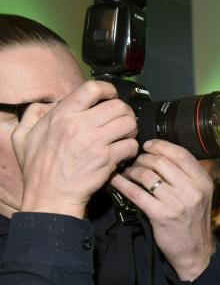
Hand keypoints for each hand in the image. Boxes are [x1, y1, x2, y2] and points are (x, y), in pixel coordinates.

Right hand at [14, 81, 137, 218]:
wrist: (49, 195)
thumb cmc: (37, 169)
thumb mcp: (23, 136)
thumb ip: (34, 115)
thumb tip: (47, 105)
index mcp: (62, 115)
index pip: (93, 88)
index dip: (109, 90)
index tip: (112, 96)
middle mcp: (79, 124)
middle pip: (118, 106)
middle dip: (124, 112)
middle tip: (122, 121)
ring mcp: (95, 142)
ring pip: (128, 123)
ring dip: (131, 129)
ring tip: (124, 136)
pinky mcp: (107, 158)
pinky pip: (130, 145)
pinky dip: (131, 148)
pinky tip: (124, 153)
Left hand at [110, 140, 215, 280]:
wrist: (194, 250)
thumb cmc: (193, 220)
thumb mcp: (200, 194)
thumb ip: (187, 175)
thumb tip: (163, 153)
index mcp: (203, 181)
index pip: (181, 154)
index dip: (161, 146)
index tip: (148, 145)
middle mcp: (193, 190)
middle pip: (161, 162)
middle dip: (142, 158)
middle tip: (135, 161)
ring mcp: (177, 203)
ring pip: (147, 175)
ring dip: (132, 170)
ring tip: (127, 172)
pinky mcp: (161, 215)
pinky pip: (136, 193)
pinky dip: (123, 184)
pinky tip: (117, 181)